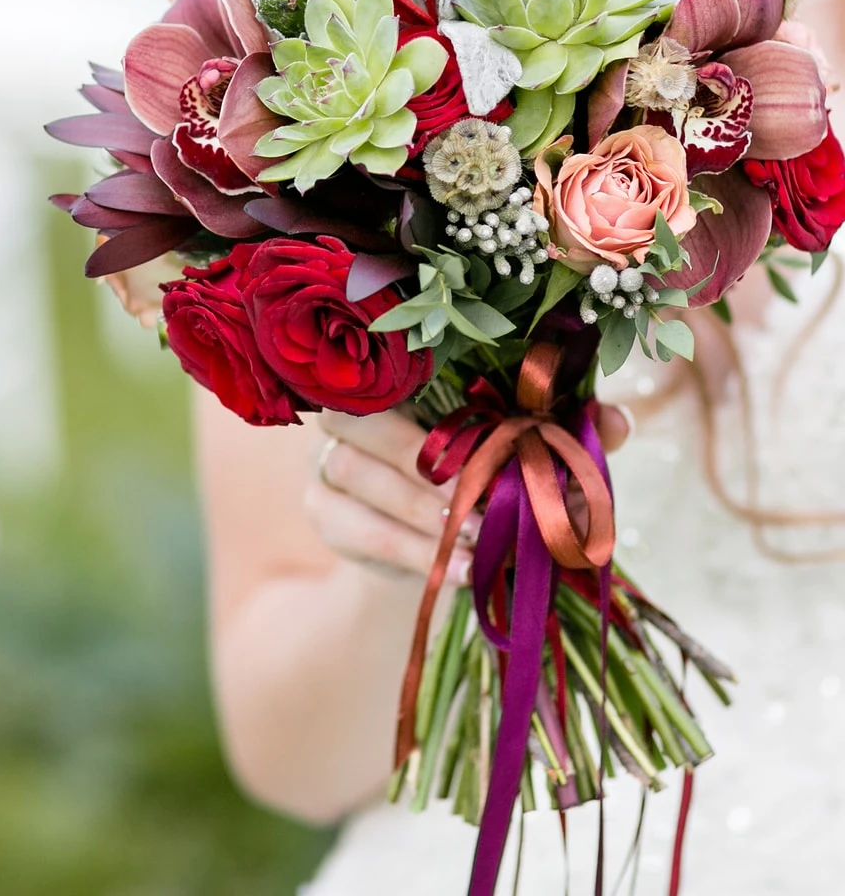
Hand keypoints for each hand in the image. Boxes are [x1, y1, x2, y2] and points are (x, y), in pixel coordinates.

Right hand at [306, 406, 631, 583]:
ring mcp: (326, 461)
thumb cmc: (487, 481)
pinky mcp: (321, 511)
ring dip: (417, 510)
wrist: (438, 547)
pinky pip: (353, 525)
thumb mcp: (528, 456)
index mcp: (398, 379)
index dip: (432, 392)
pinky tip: (457, 568)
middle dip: (420, 459)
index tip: (489, 425)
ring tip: (477, 538)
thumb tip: (612, 419)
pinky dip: (407, 549)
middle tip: (478, 497)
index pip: (396, 368)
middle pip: (358, 418)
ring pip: (352, 472)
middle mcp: (349, 412)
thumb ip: (563, 434)